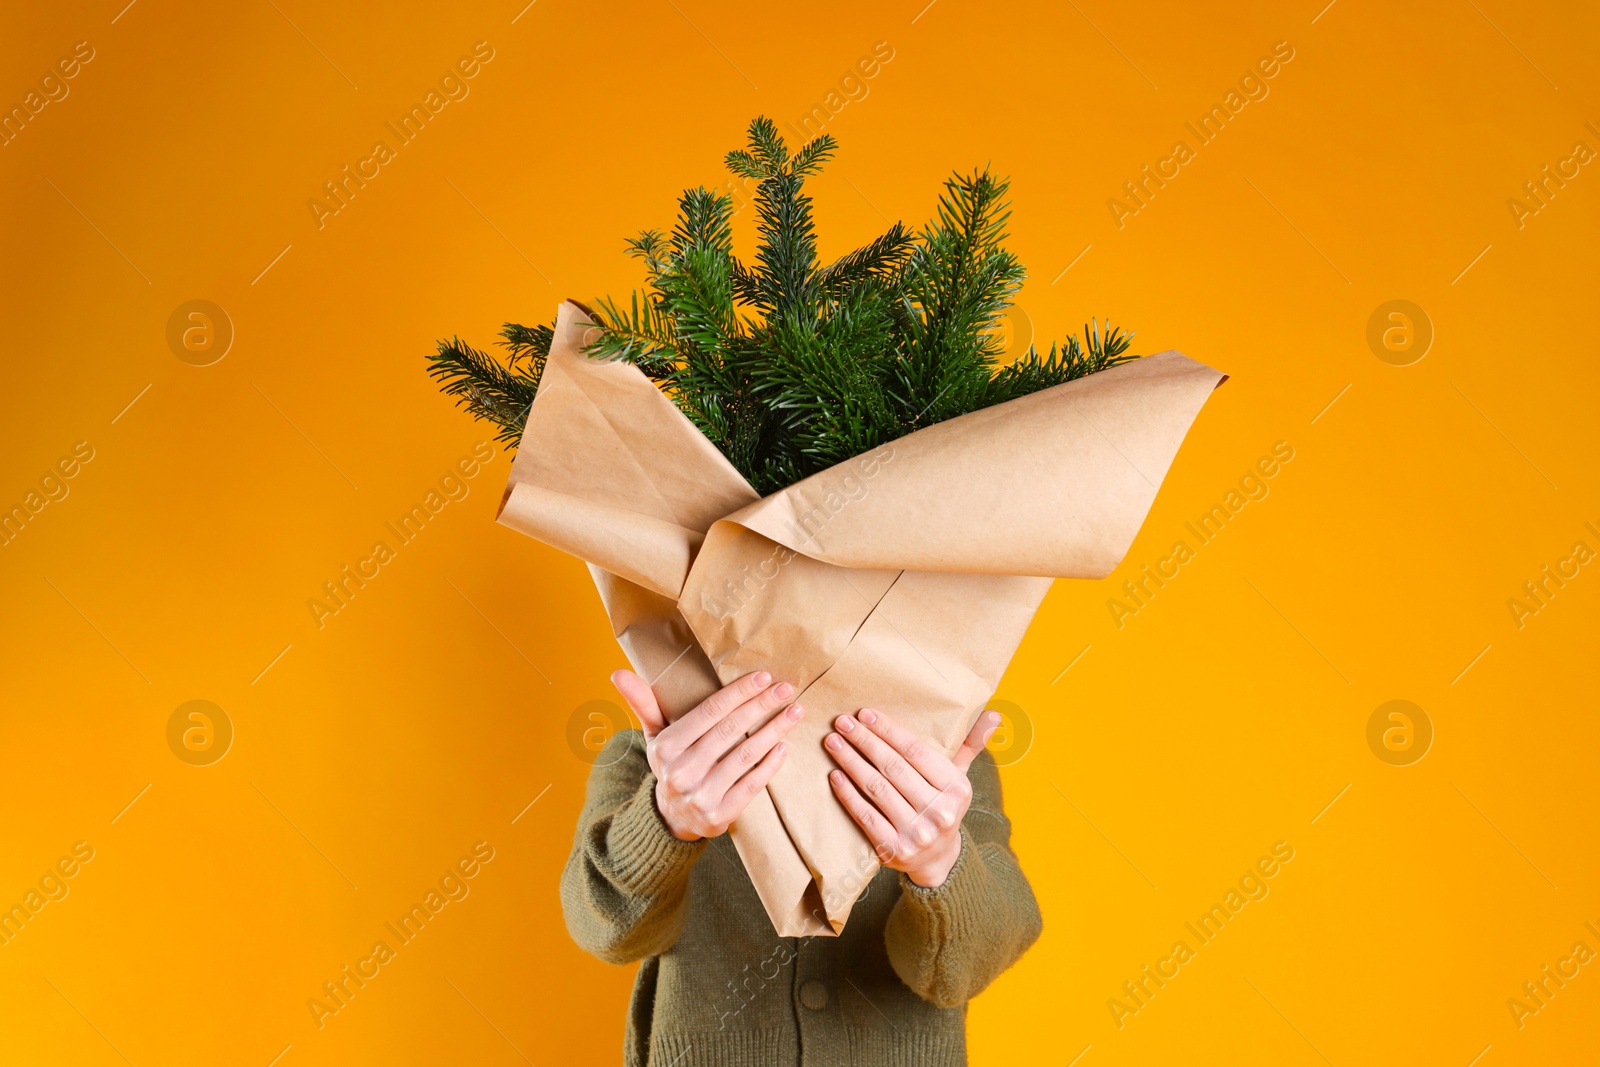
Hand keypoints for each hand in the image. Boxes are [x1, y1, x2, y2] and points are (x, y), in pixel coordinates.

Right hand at [612, 668, 804, 841]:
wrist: (671, 820)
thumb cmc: (670, 766)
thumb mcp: (653, 736)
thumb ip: (643, 703)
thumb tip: (617, 673)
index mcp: (667, 747)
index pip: (710, 712)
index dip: (739, 692)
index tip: (764, 677)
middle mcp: (682, 771)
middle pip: (731, 730)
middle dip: (762, 706)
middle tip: (786, 689)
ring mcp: (702, 795)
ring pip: (746, 755)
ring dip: (774, 731)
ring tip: (794, 712)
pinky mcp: (721, 815)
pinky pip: (752, 784)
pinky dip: (771, 764)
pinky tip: (785, 746)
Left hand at [825, 707, 998, 887]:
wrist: (938, 859)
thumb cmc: (943, 805)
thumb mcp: (960, 776)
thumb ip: (971, 744)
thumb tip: (994, 713)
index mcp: (957, 788)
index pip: (916, 751)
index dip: (888, 730)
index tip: (865, 714)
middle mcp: (939, 811)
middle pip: (893, 767)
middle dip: (864, 741)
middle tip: (842, 722)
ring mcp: (916, 832)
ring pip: (876, 788)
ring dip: (850, 762)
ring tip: (833, 743)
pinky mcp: (894, 849)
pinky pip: (865, 815)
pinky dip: (847, 793)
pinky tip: (835, 775)